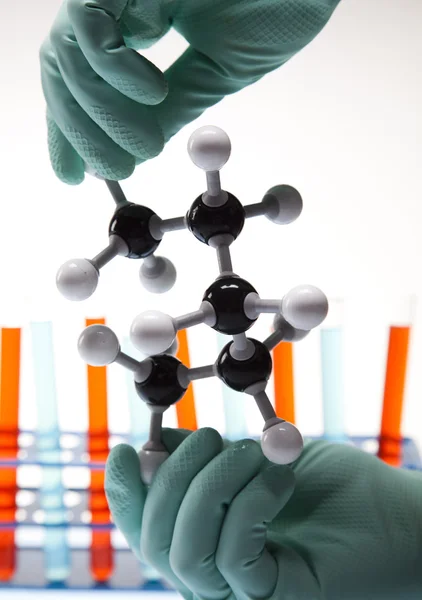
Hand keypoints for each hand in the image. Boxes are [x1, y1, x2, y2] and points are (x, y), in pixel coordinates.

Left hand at [39, 0, 340, 184]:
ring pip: (68, 55)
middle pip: (64, 72)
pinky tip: (153, 91)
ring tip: (145, 146)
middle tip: (116, 169)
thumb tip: (139, 146)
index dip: (71, 129)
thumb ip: (176, 105)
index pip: (85, 82)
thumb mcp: (220, 72)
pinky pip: (91, 24)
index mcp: (140, 26)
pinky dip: (112, 71)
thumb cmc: (281, 5)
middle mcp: (123, 5)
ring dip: (98, 115)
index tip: (76, 174)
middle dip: (81, 132)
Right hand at [105, 428, 421, 599]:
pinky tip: (281, 474)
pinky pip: (233, 556)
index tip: (127, 448)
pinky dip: (250, 501)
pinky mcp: (276, 598)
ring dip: (213, 485)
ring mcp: (244, 595)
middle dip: (172, 478)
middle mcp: (217, 577)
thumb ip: (208, 460)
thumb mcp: (259, 461)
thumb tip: (155, 444)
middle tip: (212, 434)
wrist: (400, 513)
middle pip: (156, 543)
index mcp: (209, 542)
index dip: (127, 494)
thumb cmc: (334, 486)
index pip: (148, 530)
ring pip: (185, 554)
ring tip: (254, 450)